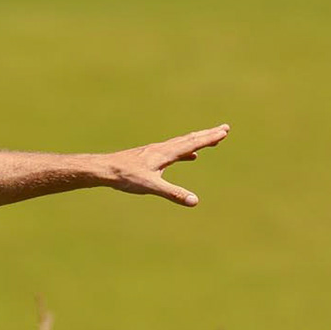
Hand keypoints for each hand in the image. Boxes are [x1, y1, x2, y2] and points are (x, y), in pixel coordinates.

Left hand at [104, 124, 229, 206]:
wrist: (106, 169)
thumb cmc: (127, 177)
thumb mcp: (152, 187)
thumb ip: (174, 193)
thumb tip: (194, 201)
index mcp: (166, 153)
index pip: (193, 144)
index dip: (209, 138)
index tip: (224, 131)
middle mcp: (163, 148)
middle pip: (190, 139)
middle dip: (208, 135)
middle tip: (224, 129)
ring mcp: (156, 151)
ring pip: (182, 143)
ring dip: (198, 141)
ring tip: (210, 139)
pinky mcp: (150, 156)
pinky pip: (173, 151)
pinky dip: (184, 151)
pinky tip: (188, 156)